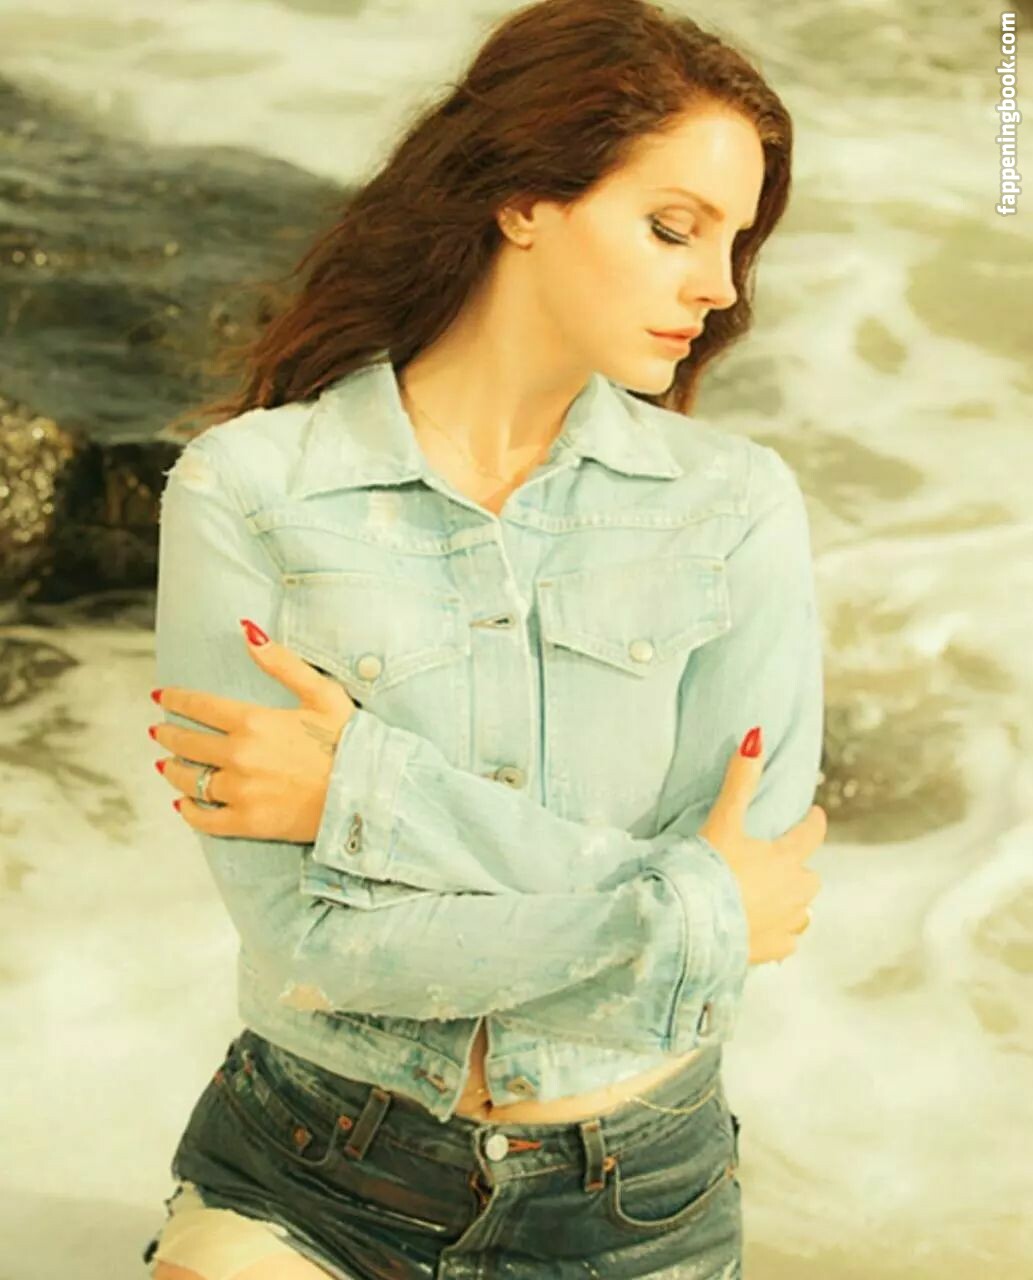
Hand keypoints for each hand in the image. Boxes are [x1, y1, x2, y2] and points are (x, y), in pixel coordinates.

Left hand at [150, 617, 357, 841]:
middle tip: (160, 730)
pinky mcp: (248, 822)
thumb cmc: (349, 741)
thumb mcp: (321, 693)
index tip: (162, 696)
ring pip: (190, 781)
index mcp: (254, 722)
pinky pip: (205, 820)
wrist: (368, 794)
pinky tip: (184, 804)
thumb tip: (247, 630)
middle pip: (188, 743)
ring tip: (167, 765)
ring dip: (174, 770)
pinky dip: (189, 811)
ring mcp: (241, 792)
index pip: (200, 706)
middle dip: (169, 734)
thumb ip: (281, 662)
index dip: (176, 699)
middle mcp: (239, 756)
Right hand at [698, 727, 826, 965]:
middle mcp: (795, 892)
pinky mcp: (773, 951)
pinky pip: (787, 941)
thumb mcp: (723, 821)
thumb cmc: (709, 870)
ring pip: (802, 911)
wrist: (692, 926)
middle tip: (779, 861)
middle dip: (798, 868)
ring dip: (792, 902)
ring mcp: (786, 924)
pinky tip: (763, 930)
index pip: (811, 834)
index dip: (813, 821)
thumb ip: (740, 781)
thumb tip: (756, 737)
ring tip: (772, 897)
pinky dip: (779, 933)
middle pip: (809, 876)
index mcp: (786, 859)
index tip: (815, 814)